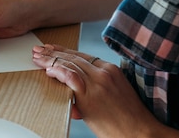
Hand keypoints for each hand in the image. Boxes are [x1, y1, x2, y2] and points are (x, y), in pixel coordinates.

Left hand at [32, 44, 178, 137]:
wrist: (141, 133)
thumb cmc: (129, 119)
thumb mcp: (115, 93)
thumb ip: (95, 87)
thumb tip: (74, 93)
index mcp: (111, 69)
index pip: (82, 55)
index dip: (64, 51)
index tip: (51, 48)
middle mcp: (104, 72)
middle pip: (73, 57)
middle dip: (53, 52)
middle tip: (38, 50)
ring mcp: (97, 82)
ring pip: (69, 64)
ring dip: (50, 60)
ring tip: (37, 58)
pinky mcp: (91, 95)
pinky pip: (70, 77)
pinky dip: (57, 71)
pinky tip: (48, 70)